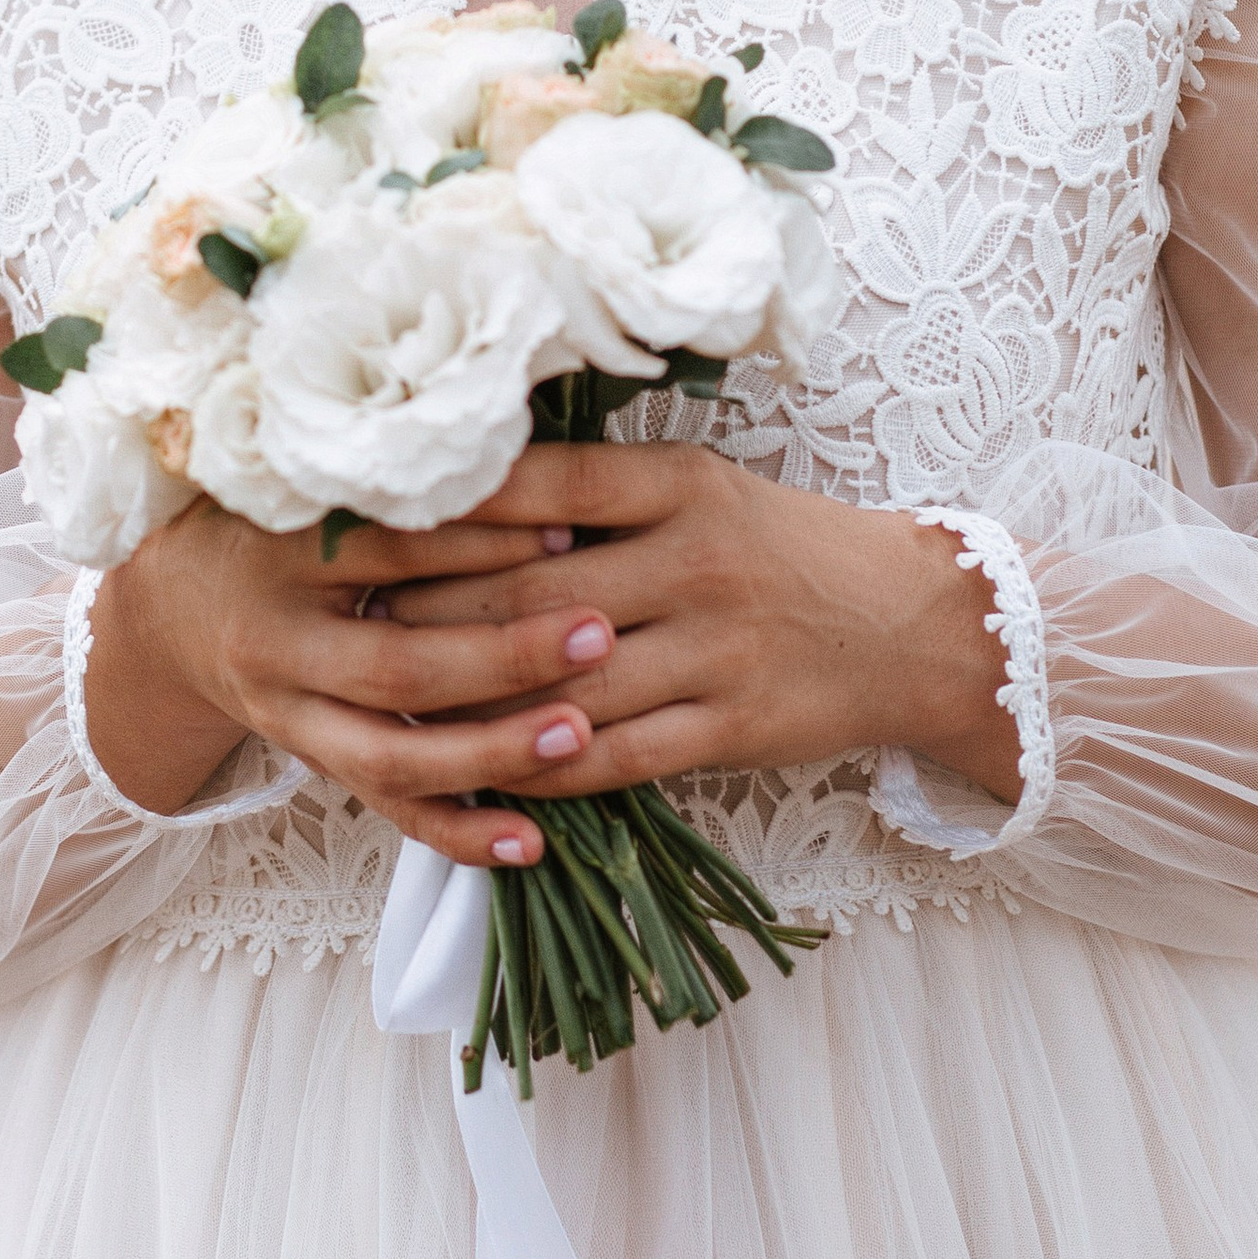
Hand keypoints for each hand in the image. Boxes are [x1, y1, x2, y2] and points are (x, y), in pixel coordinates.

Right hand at [84, 492, 645, 869]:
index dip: (482, 537)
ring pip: (392, 756)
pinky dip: (457, 833)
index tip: (574, 519)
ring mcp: (292, 717)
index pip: (392, 548)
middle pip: (396, 665)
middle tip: (600, 631)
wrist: (171, 605)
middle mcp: (279, 643)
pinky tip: (530, 842)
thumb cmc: (264, 518)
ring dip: (491, 753)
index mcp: (282, 551)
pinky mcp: (312, 763)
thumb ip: (391, 470)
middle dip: (504, 655)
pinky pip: (386, 812)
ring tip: (580, 734)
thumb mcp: (304, 478)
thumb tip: (518, 434)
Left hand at [380, 442, 1022, 811]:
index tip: (366, 518)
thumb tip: (467, 491)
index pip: (544, 487)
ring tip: (390, 707)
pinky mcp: (731, 727)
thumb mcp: (705, 490)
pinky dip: (539, 770)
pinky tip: (483, 772)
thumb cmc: (781, 548)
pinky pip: (612, 758)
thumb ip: (603, 496)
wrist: (910, 624)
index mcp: (681, 486)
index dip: (448, 507)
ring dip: (469, 704)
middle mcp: (695, 562)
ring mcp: (715, 650)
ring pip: (561, 686)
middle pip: (532, 594)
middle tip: (347, 621)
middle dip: (429, 613)